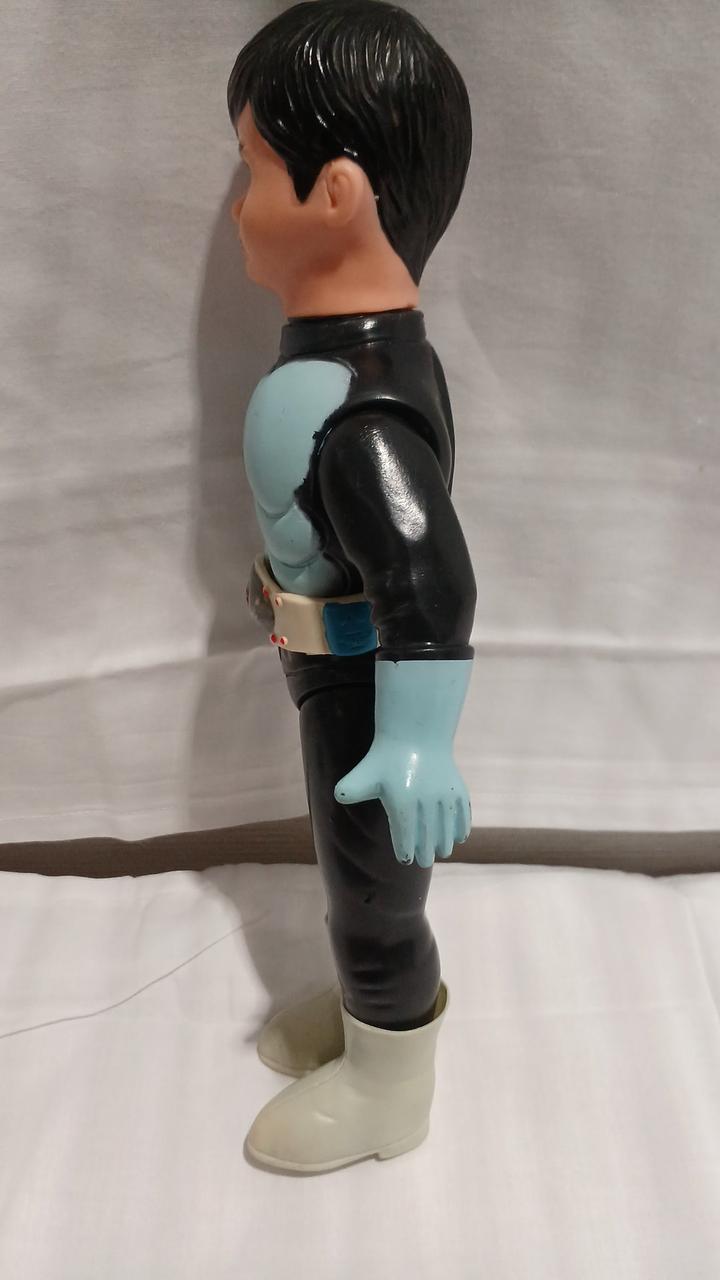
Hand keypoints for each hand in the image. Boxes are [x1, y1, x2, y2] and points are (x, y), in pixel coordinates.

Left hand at [335, 741, 471, 867]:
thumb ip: (351, 788)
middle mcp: (426, 799)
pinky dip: (463, 826)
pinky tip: (459, 837)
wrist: (415, 736)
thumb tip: (340, 795)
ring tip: (443, 851)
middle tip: (425, 861)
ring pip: (447, 826)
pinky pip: (463, 813)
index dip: (406, 850)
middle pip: (429, 835)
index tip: (406, 859)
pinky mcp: (458, 788)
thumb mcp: (365, 773)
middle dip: (427, 851)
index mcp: (402, 801)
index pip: (405, 835)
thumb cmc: (386, 758)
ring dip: (446, 842)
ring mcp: (445, 794)